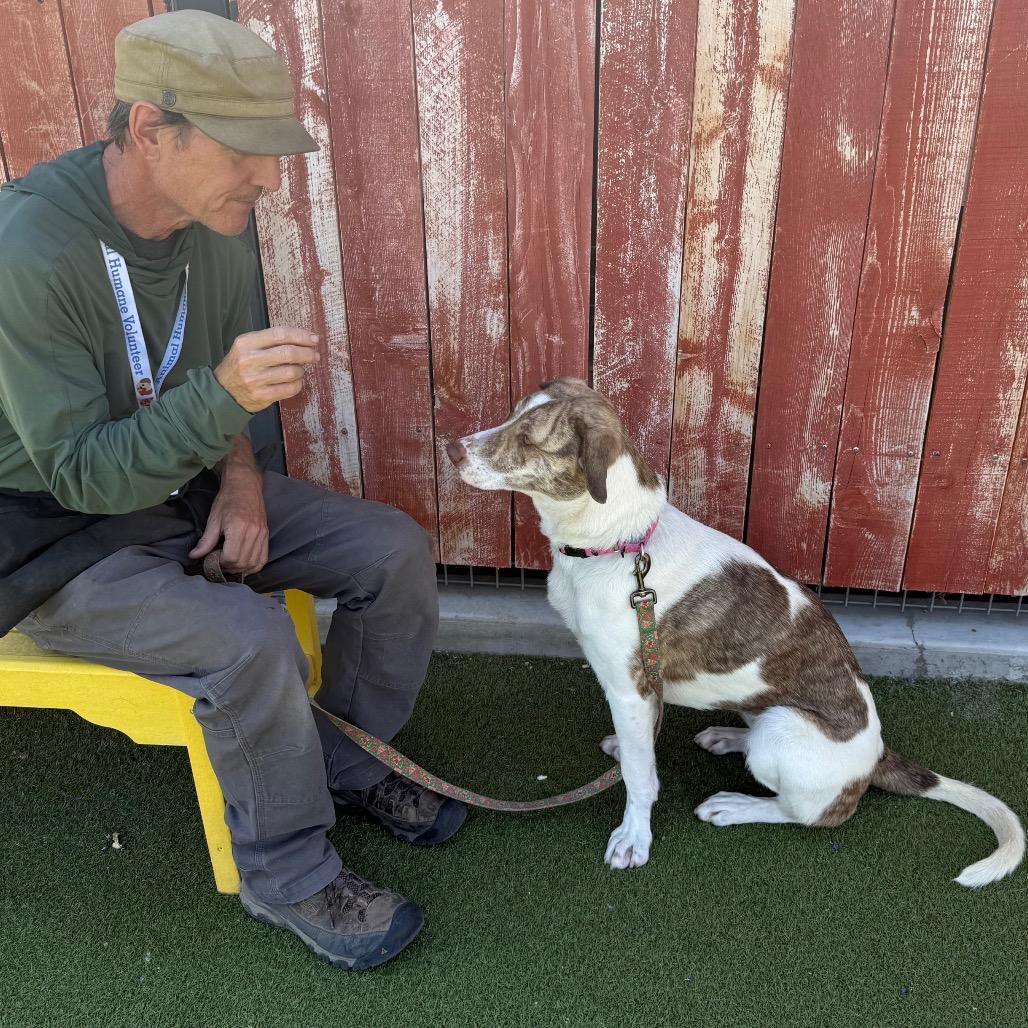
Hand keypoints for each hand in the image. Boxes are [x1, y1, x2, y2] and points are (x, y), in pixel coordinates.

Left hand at [189, 461, 268, 575]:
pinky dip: (253, 566)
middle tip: (218, 561)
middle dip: (228, 568)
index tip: (212, 557)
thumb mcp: (213, 519)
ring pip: (253, 564)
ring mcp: (262, 535)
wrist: (245, 485)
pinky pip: (263, 559)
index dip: (220, 562)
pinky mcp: (266, 536)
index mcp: (239, 528)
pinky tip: (243, 564)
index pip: (231, 557)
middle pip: (242, 563)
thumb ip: (205, 541)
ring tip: (229, 563)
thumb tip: (194, 556)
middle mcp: (253, 533)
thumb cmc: (228, 500)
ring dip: (240, 569)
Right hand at [214, 326, 320, 412]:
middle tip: (315, 355)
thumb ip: (271, 341)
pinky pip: (290, 389)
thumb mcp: (247, 347)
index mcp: (246, 342)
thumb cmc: (241, 366)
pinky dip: (298, 384)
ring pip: (291, 372)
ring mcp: (255, 379)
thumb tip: (304, 340)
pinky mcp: (262, 396)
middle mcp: (250, 360)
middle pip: (288, 353)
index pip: (280, 334)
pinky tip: (296, 381)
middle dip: (307, 353)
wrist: (223, 392)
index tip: (314, 339)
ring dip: (301, 370)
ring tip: (300, 370)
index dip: (301, 336)